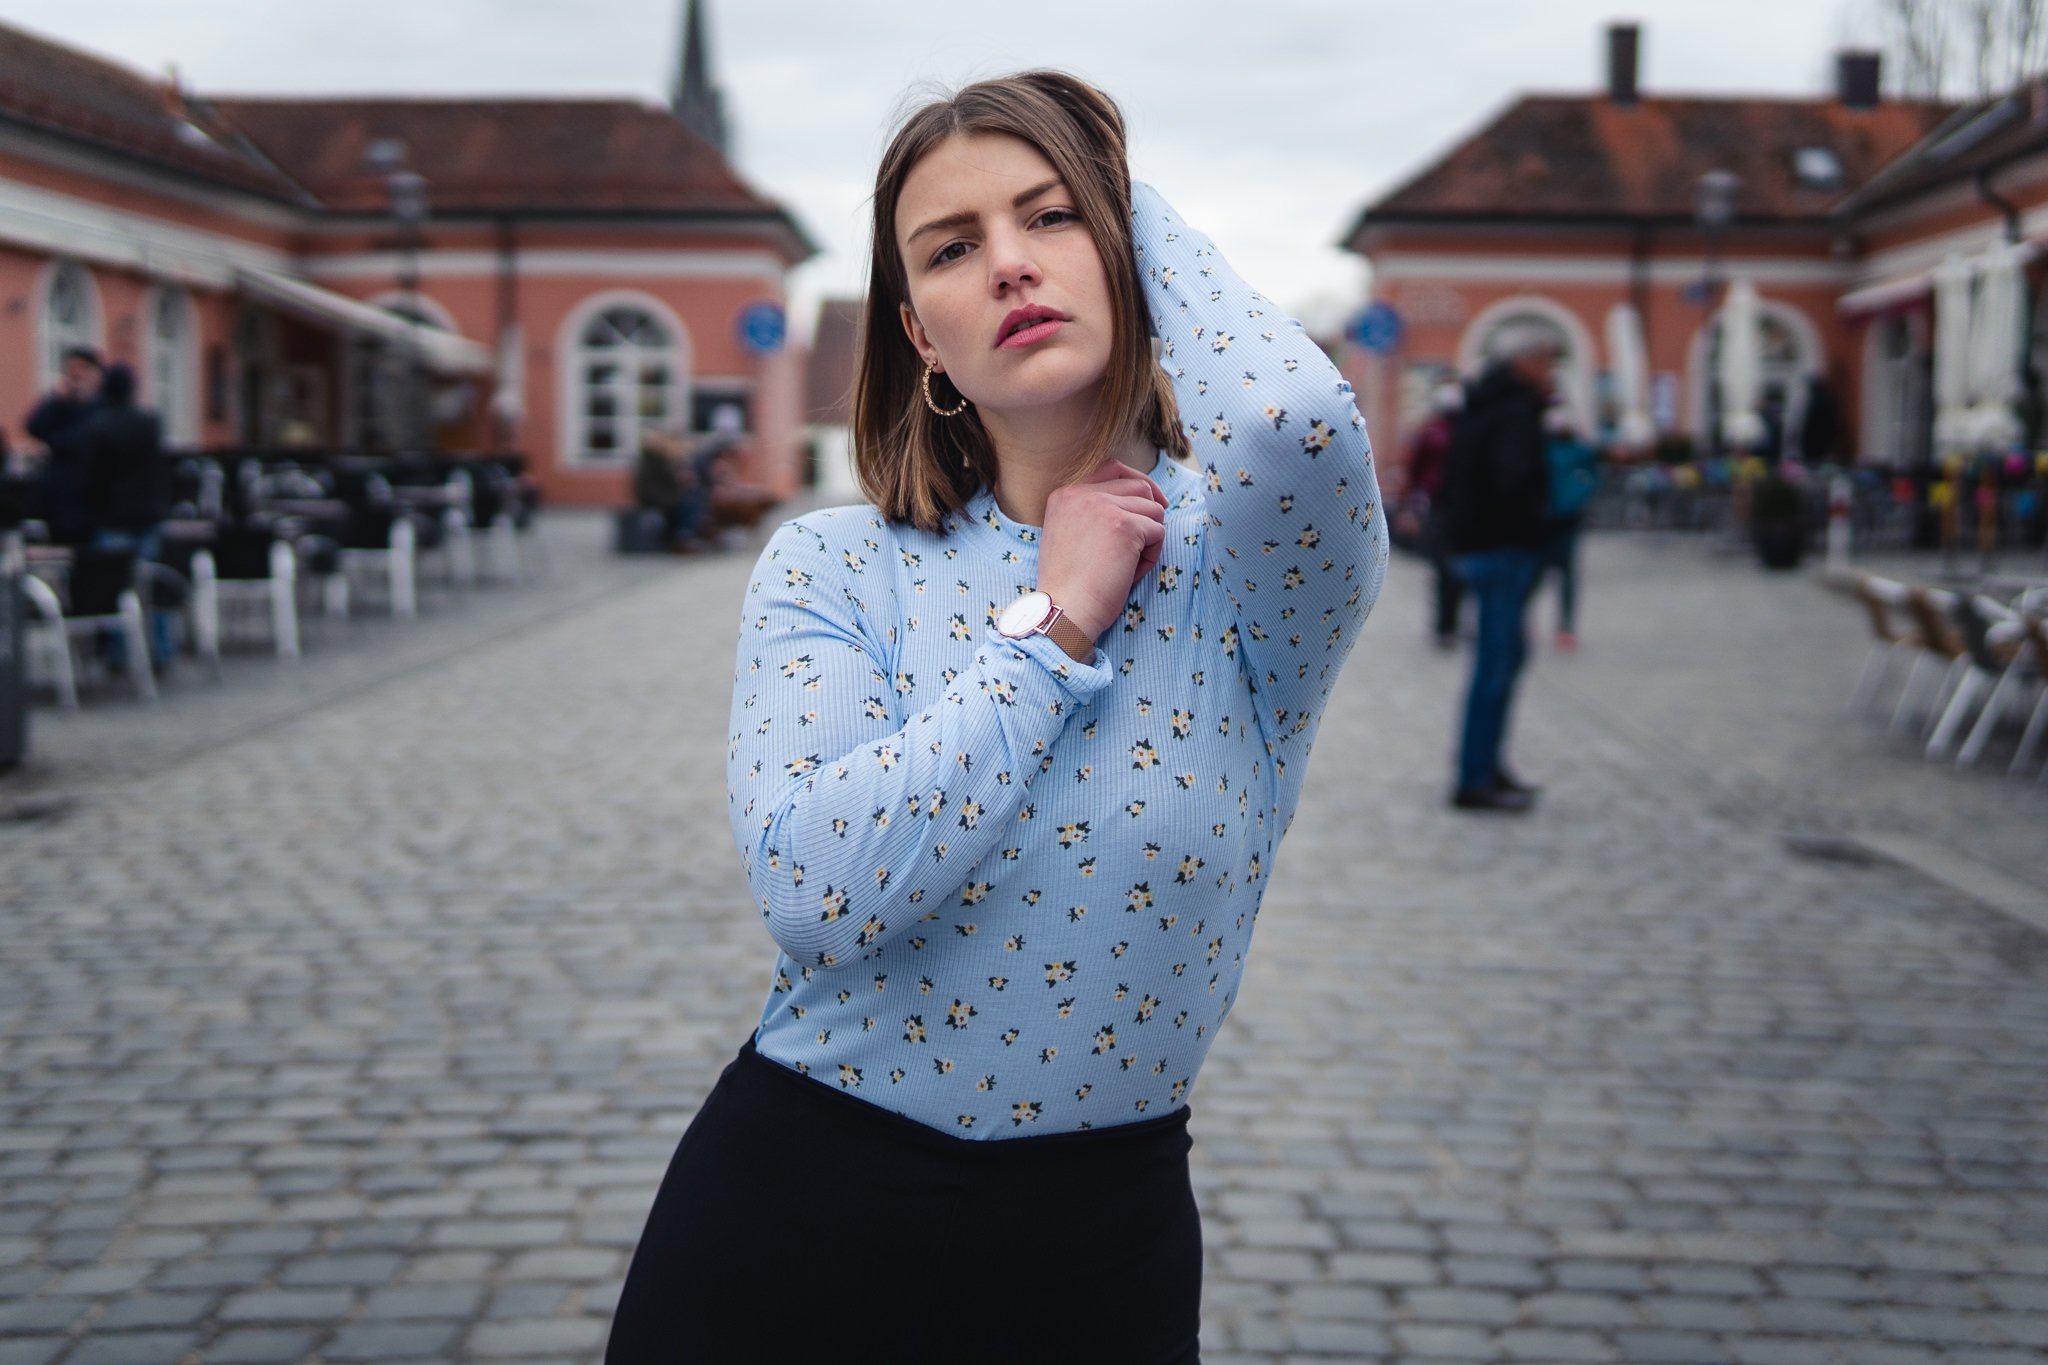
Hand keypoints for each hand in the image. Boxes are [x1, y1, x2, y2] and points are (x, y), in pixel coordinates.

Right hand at [1036, 459, 1167, 640]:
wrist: (1065, 610)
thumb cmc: (1068, 585)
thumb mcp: (1067, 535)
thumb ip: (1090, 513)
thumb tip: (1136, 503)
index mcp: (1065, 494)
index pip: (1111, 468)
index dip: (1136, 482)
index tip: (1150, 501)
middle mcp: (1082, 493)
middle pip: (1138, 485)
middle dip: (1150, 510)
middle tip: (1150, 536)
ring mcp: (1104, 507)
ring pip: (1153, 508)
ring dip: (1150, 537)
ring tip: (1132, 564)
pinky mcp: (1126, 526)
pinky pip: (1158, 531)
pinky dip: (1153, 554)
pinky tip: (1132, 572)